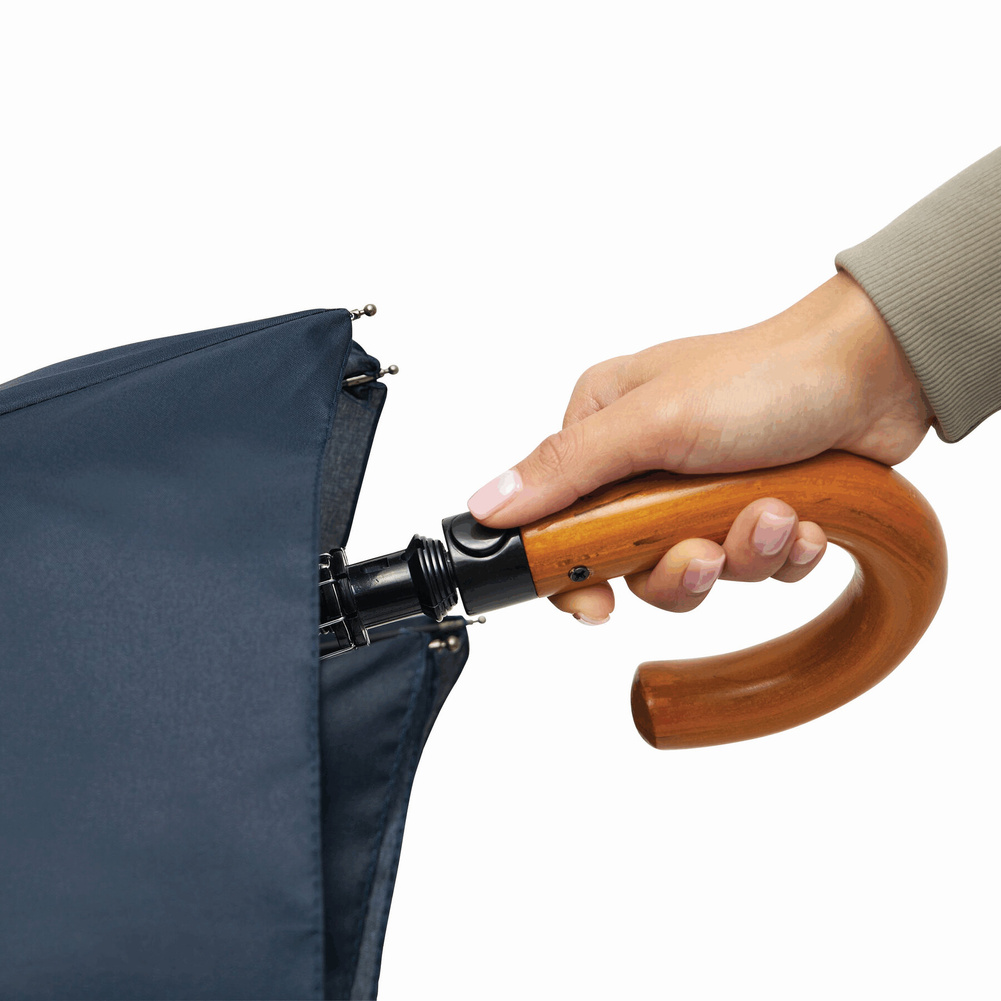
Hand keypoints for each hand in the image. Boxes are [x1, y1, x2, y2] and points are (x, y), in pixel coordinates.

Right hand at [467, 272, 931, 622]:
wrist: (876, 372)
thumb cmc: (764, 376)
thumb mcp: (651, 422)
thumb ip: (567, 469)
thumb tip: (488, 507)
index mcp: (605, 426)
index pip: (559, 517)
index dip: (576, 572)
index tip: (599, 605)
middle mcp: (646, 460)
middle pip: (630, 559)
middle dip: (679, 564)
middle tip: (706, 551)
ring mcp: (702, 487)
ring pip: (695, 567)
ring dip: (740, 554)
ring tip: (774, 517)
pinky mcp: (751, 506)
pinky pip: (750, 564)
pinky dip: (777, 551)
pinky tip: (802, 519)